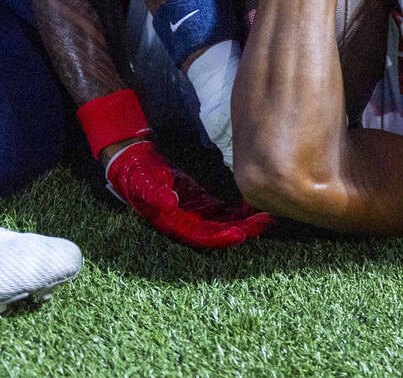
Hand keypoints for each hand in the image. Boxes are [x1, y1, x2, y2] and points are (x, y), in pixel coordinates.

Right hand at [105, 141, 272, 249]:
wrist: (135, 164)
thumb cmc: (137, 175)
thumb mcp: (142, 182)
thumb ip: (155, 193)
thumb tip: (169, 203)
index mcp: (174, 223)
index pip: (201, 236)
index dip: (221, 237)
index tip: (241, 234)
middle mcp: (188, 223)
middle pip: (219, 232)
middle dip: (243, 229)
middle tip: (265, 222)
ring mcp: (196, 214)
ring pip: (225, 223)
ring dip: (246, 222)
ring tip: (267, 215)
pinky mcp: (202, 204)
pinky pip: (224, 211)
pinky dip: (240, 210)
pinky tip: (255, 204)